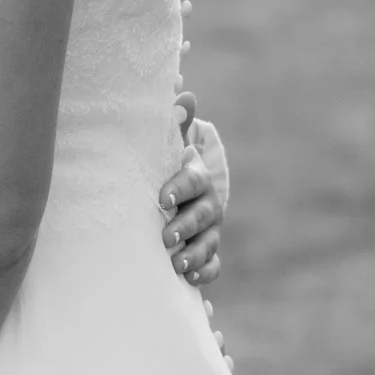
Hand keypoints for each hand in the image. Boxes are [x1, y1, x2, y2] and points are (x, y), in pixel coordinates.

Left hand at [160, 89, 227, 289]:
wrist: (179, 195)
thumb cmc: (165, 170)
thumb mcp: (168, 148)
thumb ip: (173, 124)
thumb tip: (185, 94)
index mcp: (195, 178)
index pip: (191, 181)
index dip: (179, 189)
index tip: (162, 199)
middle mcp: (206, 204)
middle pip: (202, 215)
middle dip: (186, 226)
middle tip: (167, 237)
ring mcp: (210, 230)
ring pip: (208, 243)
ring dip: (194, 254)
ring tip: (176, 265)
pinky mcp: (208, 252)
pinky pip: (213, 266)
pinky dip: (204, 273)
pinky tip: (190, 280)